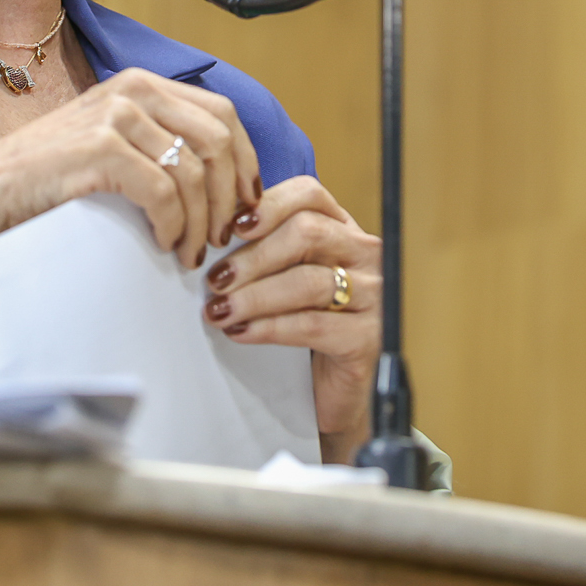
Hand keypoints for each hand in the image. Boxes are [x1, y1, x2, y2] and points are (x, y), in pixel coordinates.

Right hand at [0, 68, 262, 276]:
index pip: (224, 113)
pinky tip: (165, 244)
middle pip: (219, 140)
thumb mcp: (112, 143)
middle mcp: (134, 89)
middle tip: (225, 236)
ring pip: (195, 172)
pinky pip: (164, 192)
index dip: (246, 161)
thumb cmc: (50, 178)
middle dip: (230, 196)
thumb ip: (158, 141)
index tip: (247, 204)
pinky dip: (174, 225)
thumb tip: (222, 174)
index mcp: (142, 84)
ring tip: (192, 252)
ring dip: (202, 221)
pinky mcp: (101, 148)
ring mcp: (116, 116)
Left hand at [200, 176, 381, 463]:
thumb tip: (212, 240)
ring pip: (308, 281)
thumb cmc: (309, 326)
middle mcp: (364, 255)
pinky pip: (312, 324)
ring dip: (255, 295)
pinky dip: (269, 327)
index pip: (309, 195)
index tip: (230, 229)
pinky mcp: (368, 337)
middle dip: (253, 257)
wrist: (337, 391)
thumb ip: (266, 252)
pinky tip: (242, 332)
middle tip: (216, 280)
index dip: (267, 206)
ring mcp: (373, 295)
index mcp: (343, 229)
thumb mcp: (288, 278)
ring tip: (221, 310)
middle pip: (307, 233)